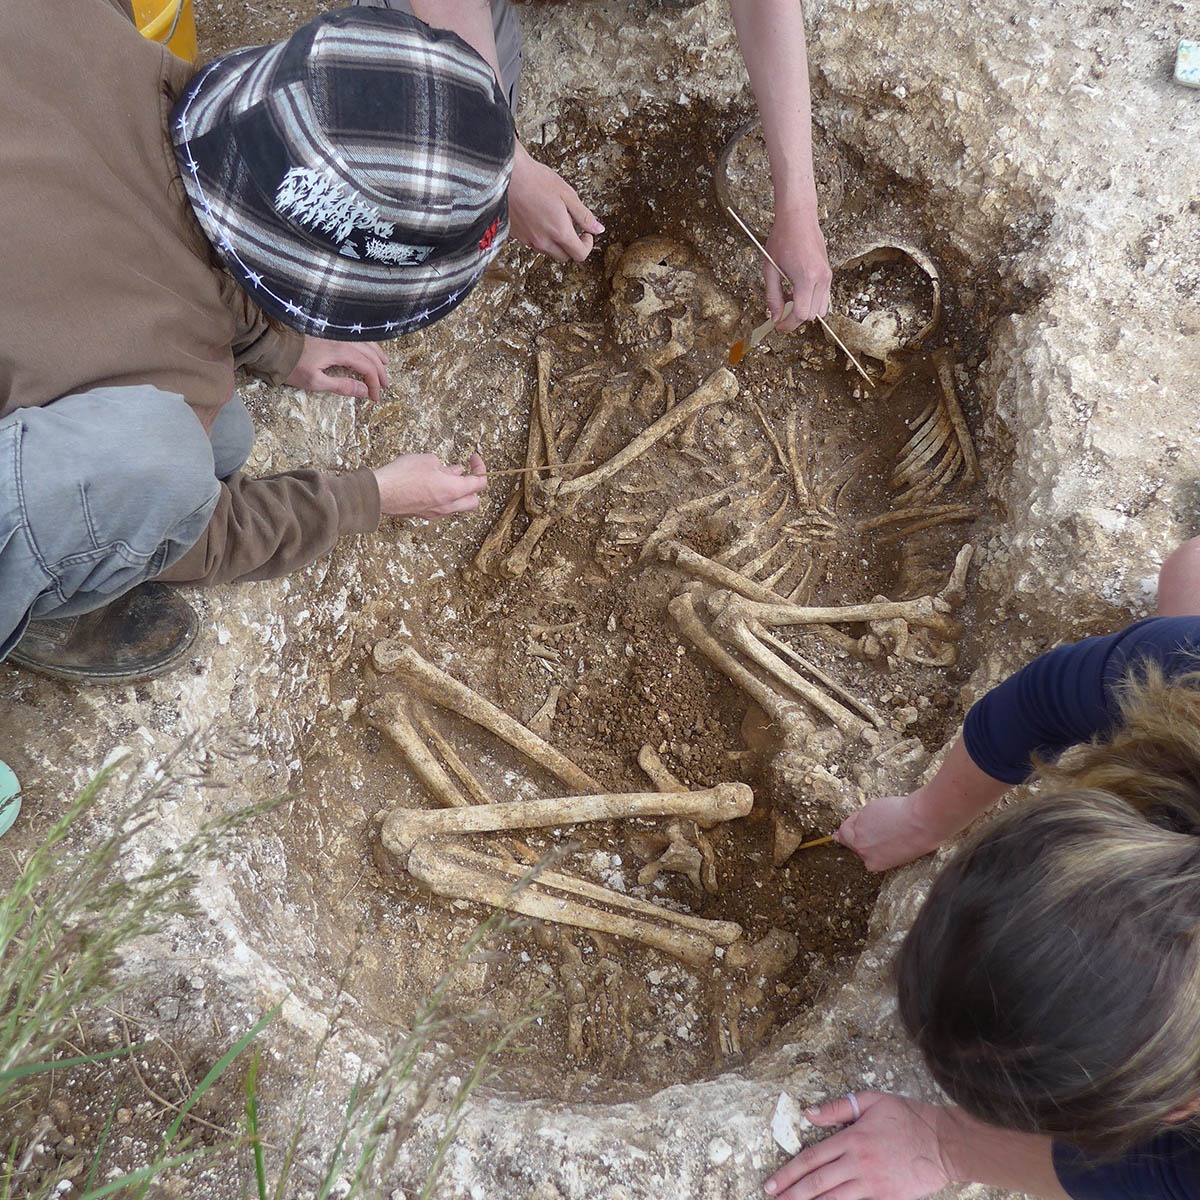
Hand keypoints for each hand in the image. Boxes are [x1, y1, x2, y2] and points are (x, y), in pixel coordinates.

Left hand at [285, 337, 390, 401]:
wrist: (271, 343)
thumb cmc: (291, 364)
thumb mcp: (314, 381)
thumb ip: (341, 386)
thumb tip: (364, 391)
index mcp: (341, 351)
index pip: (367, 367)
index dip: (374, 383)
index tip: (374, 397)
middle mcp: (342, 339)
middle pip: (370, 354)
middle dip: (380, 371)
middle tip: (385, 385)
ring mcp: (336, 333)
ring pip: (366, 342)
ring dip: (377, 354)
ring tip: (385, 364)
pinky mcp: (330, 331)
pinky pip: (356, 336)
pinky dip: (367, 344)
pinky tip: (367, 348)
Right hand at [373, 452, 486, 518]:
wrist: (379, 493)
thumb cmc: (401, 475)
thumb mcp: (427, 460)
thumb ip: (444, 466)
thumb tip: (451, 471)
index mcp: (452, 490)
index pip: (479, 483)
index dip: (480, 468)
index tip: (474, 459)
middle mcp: (447, 506)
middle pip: (473, 501)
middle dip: (473, 487)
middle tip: (466, 473)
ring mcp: (435, 513)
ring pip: (457, 506)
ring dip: (457, 492)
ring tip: (445, 475)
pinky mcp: (423, 515)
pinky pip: (442, 508)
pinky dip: (443, 497)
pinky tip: (433, 485)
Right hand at [508, 142, 603, 262]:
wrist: (506, 174)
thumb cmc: (536, 180)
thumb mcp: (567, 194)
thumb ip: (584, 216)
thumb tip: (598, 229)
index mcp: (559, 232)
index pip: (580, 254)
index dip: (587, 245)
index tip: (586, 233)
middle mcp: (543, 241)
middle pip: (564, 257)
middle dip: (572, 246)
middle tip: (572, 227)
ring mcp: (528, 240)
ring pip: (549, 252)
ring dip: (556, 243)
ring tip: (554, 219)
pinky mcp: (516, 236)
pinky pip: (533, 244)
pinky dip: (541, 237)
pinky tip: (539, 218)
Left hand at [764, 207, 831, 330]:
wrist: (798, 217)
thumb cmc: (782, 239)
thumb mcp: (770, 270)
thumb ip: (772, 297)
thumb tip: (775, 318)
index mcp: (807, 278)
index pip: (802, 314)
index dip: (788, 324)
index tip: (777, 325)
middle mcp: (822, 279)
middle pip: (813, 315)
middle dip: (796, 319)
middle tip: (780, 314)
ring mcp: (828, 276)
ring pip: (821, 309)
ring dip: (805, 310)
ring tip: (788, 300)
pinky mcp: (829, 273)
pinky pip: (823, 297)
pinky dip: (811, 301)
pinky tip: (796, 292)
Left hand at [765, 1093, 950, 1199]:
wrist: (944, 1142)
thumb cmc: (908, 1117)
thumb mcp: (871, 1101)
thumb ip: (837, 1108)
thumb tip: (808, 1113)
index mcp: (852, 1138)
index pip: (811, 1158)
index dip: (788, 1173)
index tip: (772, 1184)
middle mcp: (858, 1163)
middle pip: (817, 1183)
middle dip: (792, 1194)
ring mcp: (872, 1184)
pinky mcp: (886, 1198)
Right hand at [834, 792, 945, 871]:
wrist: (921, 823)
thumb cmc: (919, 839)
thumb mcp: (899, 853)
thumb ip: (883, 850)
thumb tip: (878, 841)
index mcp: (874, 863)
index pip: (860, 854)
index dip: (862, 844)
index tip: (863, 839)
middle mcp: (863, 850)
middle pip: (846, 839)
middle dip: (850, 832)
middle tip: (856, 826)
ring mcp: (860, 832)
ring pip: (848, 825)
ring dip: (859, 820)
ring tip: (878, 817)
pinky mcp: (861, 816)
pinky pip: (859, 813)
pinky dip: (867, 811)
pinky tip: (881, 811)